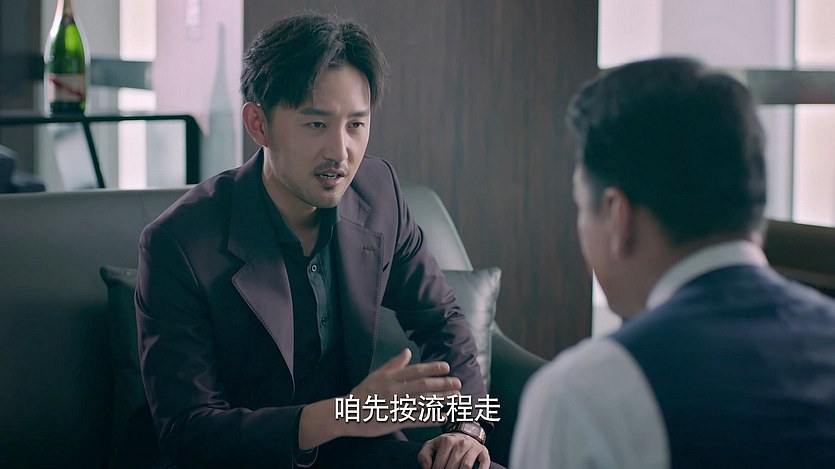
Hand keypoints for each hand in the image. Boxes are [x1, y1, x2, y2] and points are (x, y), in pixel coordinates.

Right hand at [345, 348, 461, 437]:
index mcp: (390, 378)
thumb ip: (394, 364)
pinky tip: (442, 416)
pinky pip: (416, 419)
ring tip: (455, 397)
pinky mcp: (395, 422)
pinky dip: (430, 418)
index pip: (415, 371)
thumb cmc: (363, 393)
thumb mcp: (376, 374)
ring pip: (422, 402)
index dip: (432, 369)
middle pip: (422, 386)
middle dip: (442, 384)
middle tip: (457, 383)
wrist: (347, 414)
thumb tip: (407, 351)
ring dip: (440, 400)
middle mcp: (394, 391)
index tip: (446, 367)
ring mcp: (395, 407)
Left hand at [417, 432, 489, 468]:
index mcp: (447, 441)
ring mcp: (473, 447)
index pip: (439, 465)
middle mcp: (461, 443)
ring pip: (466, 467)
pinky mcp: (483, 452)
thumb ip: (424, 456)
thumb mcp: (431, 446)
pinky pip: (484, 463)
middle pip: (452, 467)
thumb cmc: (446, 444)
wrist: (464, 433)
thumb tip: (427, 468)